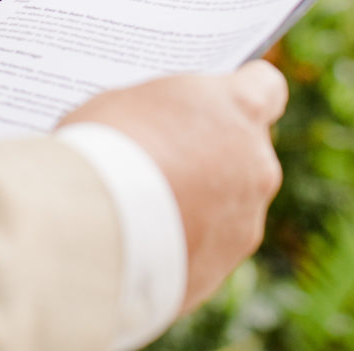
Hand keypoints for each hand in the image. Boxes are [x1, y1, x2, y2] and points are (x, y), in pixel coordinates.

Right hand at [59, 60, 288, 312]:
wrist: (87, 225)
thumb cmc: (102, 147)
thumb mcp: (130, 101)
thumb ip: (168, 111)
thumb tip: (166, 125)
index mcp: (241, 108)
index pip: (266, 86)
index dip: (241, 91)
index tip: (219, 99)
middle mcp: (258, 163)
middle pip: (248, 150)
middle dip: (214, 154)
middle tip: (166, 160)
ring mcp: (246, 220)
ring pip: (231, 205)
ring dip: (201, 205)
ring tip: (146, 212)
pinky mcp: (222, 266)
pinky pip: (207, 249)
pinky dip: (183, 245)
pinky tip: (142, 246)